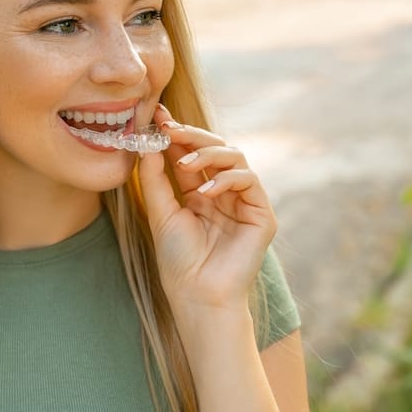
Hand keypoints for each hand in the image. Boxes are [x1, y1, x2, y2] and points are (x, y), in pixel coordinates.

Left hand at [137, 105, 276, 317]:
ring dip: (208, 153)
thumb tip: (149, 145)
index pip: (191, 153)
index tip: (157, 117)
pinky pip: (248, 180)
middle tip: (169, 129)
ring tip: (184, 163)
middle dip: (192, 135)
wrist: (197, 295)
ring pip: (234, 157)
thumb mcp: (161, 213)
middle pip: (215, 148)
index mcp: (200, 192)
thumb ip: (155, 179)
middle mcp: (224, 192)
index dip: (177, 134)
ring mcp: (244, 201)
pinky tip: (205, 191)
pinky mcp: (261, 214)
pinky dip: (226, 178)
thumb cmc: (179, 261)